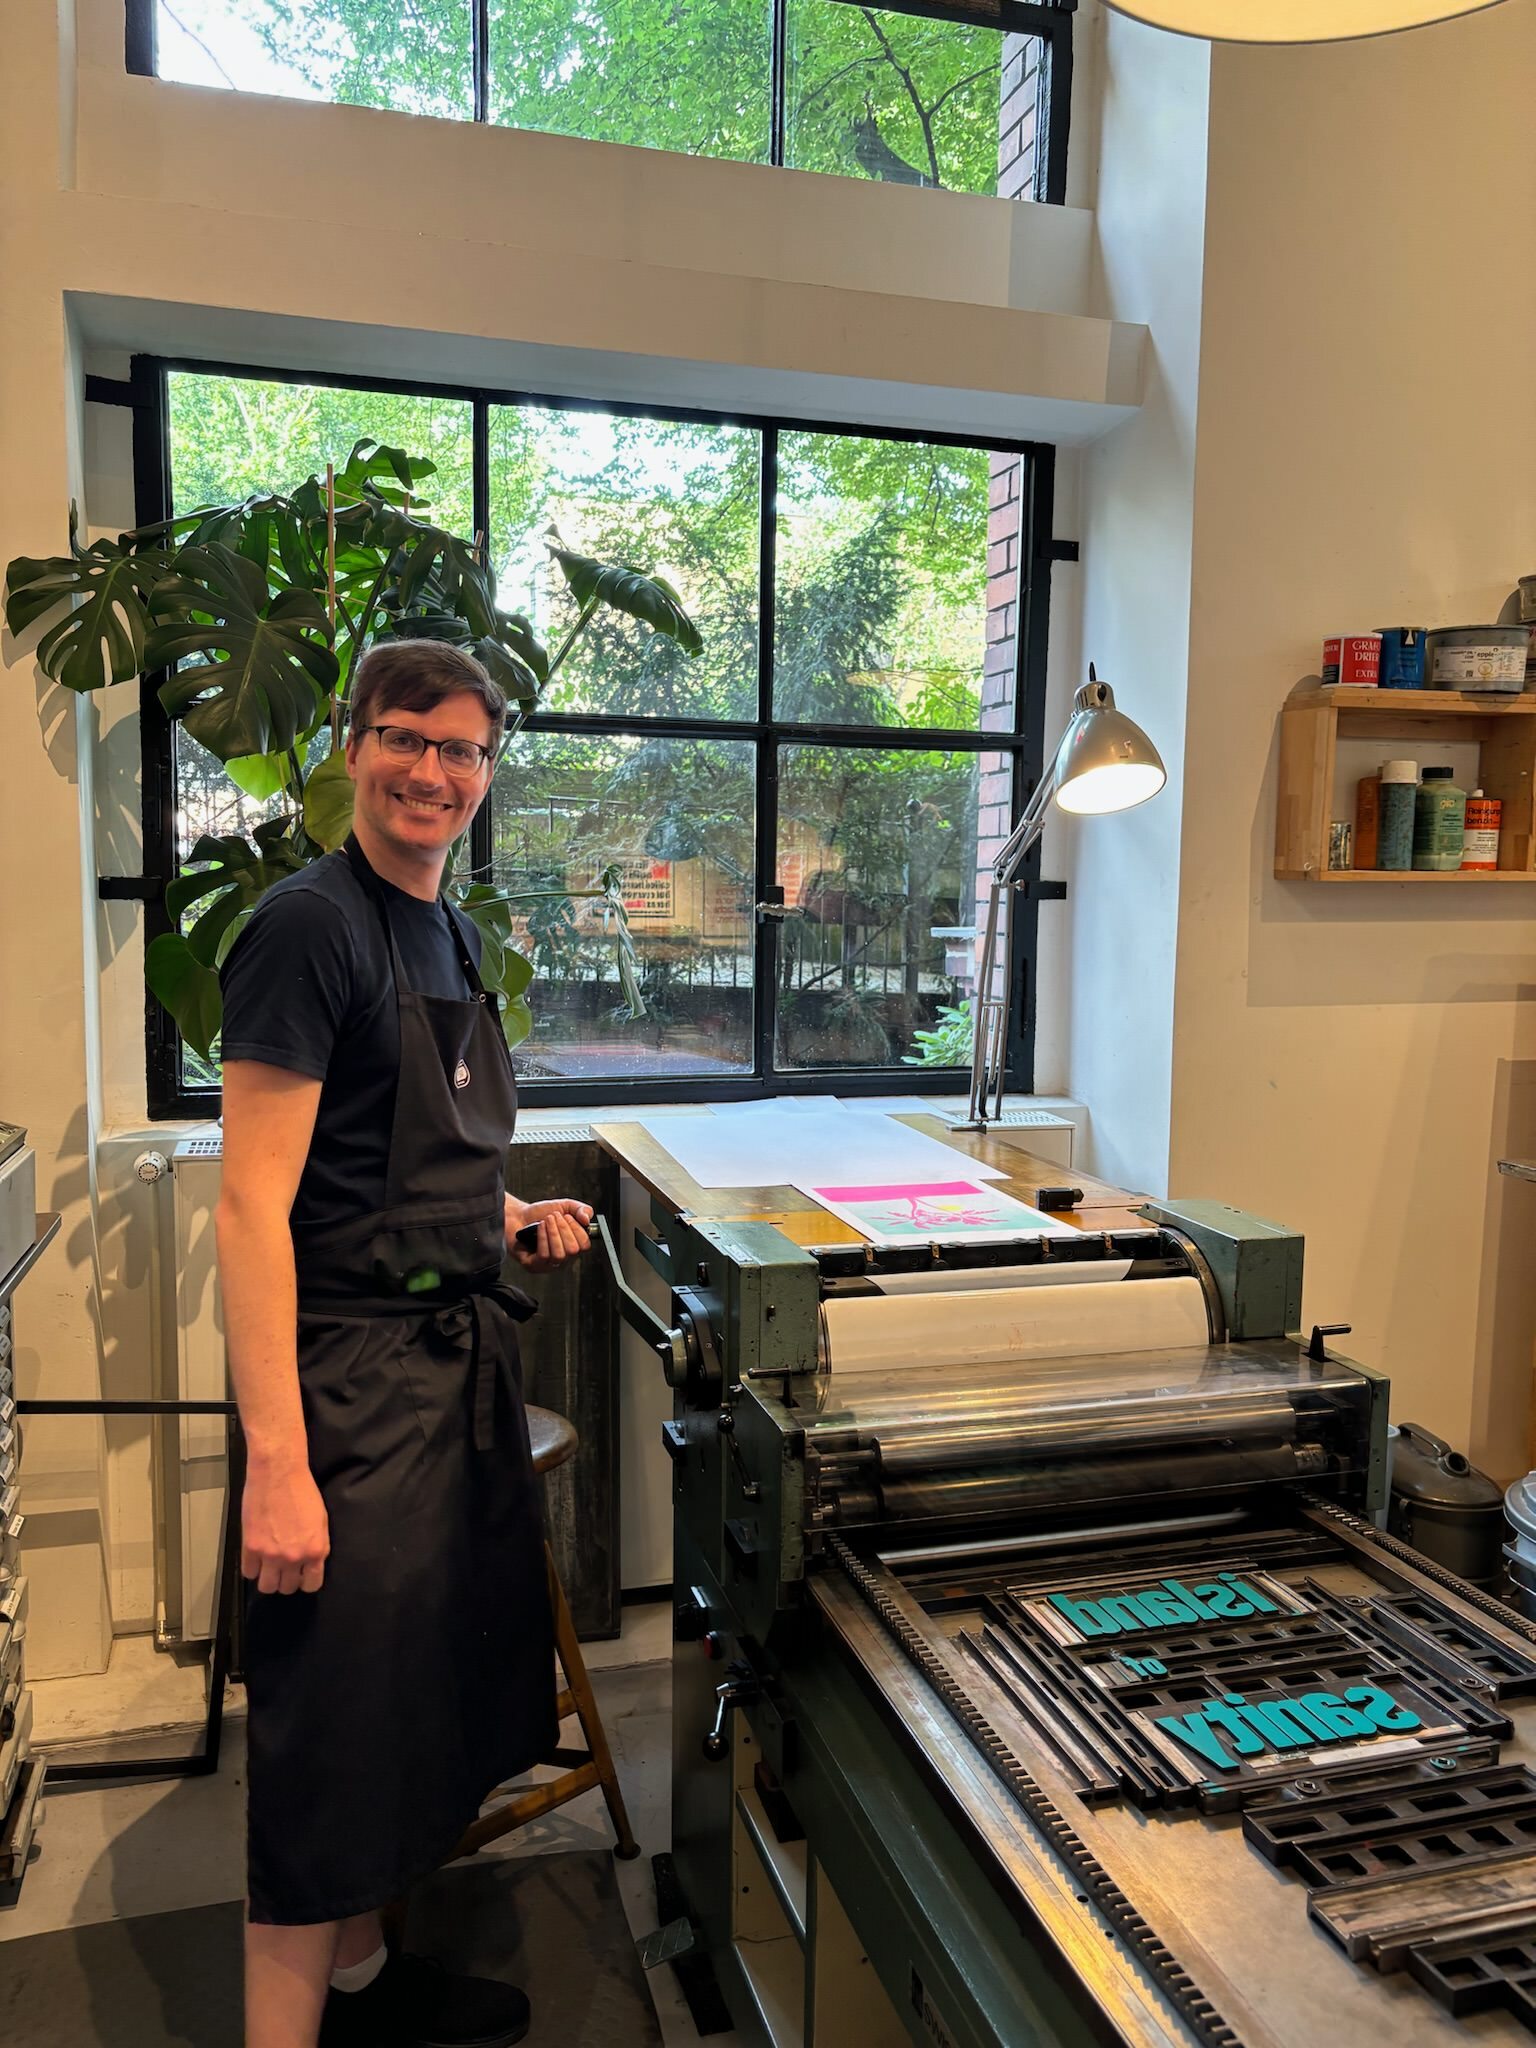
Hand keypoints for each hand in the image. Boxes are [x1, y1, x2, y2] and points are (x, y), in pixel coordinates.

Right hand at [241, 1454, 329, 1595]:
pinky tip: (255, 1558)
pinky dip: (252, 1568)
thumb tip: (311, 1562)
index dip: (305, 1581)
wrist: (279, 1473)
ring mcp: (270, 1555)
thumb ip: (317, 1545)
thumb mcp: (321, 1520)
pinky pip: (248, 1573)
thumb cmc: (303, 1491)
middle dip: (286, 1580)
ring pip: (266, 1587)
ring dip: (268, 1579)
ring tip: (268, 1566)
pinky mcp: (250, 1547)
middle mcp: (294, 1558)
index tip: (300, 1575)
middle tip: (283, 1568)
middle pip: (287, 1588)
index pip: (311, 1585)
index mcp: (315, 1551)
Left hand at [506, 1196, 592, 1272]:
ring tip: (546, 1221)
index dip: (577, 1230)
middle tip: (553, 1217)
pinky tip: (539, 1228)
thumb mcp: (564, 1207)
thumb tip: (587, 1219)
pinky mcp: (533, 1266)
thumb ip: (581, 1209)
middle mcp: (563, 1258)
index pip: (585, 1246)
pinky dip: (543, 1238)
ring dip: (552, 1233)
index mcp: (573, 1246)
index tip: (567, 1216)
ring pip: (559, 1255)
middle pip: (573, 1251)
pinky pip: (544, 1256)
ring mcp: (548, 1264)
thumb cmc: (540, 1214)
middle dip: (563, 1229)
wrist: (517, 1216)